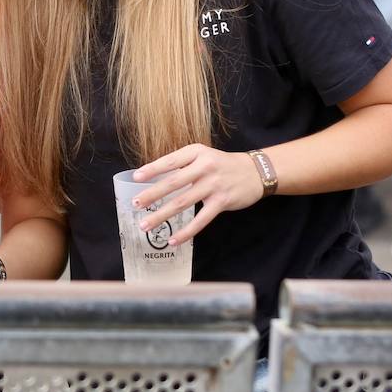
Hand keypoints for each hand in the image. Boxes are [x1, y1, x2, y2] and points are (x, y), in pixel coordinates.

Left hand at [129, 144, 265, 246]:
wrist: (256, 171)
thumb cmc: (222, 164)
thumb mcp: (203, 156)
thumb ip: (183, 165)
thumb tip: (155, 179)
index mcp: (196, 152)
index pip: (170, 161)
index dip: (152, 169)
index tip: (136, 178)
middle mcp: (204, 167)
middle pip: (173, 182)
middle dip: (152, 194)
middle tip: (135, 203)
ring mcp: (214, 185)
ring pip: (183, 203)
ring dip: (162, 215)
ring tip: (145, 224)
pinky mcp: (222, 202)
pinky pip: (201, 220)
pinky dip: (186, 232)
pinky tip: (173, 240)